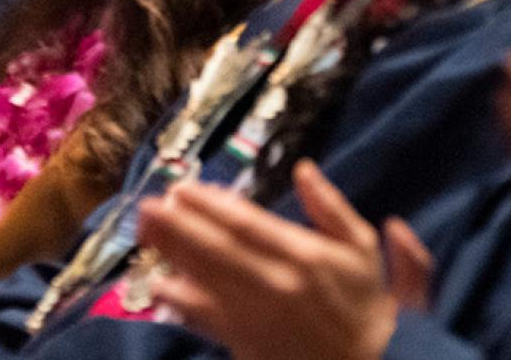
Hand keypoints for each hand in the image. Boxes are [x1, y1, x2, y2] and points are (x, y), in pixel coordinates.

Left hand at [137, 162, 407, 359]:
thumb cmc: (368, 306)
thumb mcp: (364, 250)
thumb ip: (333, 209)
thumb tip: (305, 169)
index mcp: (305, 254)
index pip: (246, 223)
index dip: (209, 205)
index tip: (182, 187)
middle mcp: (276, 282)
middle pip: (218, 248)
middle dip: (178, 225)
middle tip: (146, 205)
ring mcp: (259, 316)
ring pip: (206, 280)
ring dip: (171, 255)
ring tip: (143, 232)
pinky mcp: (248, 344)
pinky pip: (208, 321)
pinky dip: (182, 303)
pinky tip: (158, 286)